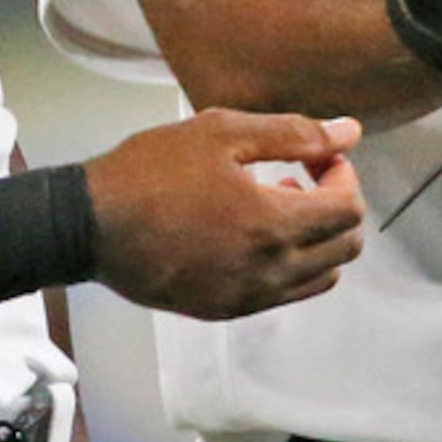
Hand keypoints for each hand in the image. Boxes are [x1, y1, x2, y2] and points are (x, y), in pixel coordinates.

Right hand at [84, 109, 365, 319]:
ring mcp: (249, 297)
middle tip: (303, 177)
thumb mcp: (221, 131)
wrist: (90, 225)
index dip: (344, 175)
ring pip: (322, 277)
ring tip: (277, 204)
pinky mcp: (227, 310)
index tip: (317, 156)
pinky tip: (252, 233)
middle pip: (345, 247)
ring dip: (317, 239)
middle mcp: (270, 271)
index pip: (349, 210)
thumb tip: (351, 132)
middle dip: (337, 206)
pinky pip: (286, 294)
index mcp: (273, 223)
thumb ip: (293, 133)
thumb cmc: (152, 170)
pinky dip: (290, 264)